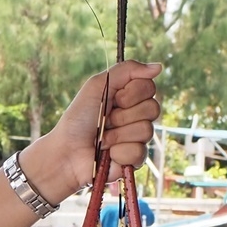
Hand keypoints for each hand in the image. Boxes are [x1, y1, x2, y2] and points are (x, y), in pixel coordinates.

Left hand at [29, 60, 162, 200]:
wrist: (67, 151)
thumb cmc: (79, 118)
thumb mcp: (98, 85)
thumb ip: (127, 70)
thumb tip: (159, 67)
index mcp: (129, 97)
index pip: (150, 87)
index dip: (132, 93)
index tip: (114, 99)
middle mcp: (137, 116)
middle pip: (153, 108)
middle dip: (124, 114)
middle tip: (107, 119)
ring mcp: (138, 138)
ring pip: (147, 130)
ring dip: (118, 134)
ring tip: (103, 138)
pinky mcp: (136, 159)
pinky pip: (140, 151)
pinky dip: (119, 152)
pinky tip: (108, 154)